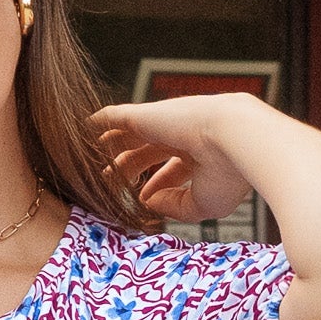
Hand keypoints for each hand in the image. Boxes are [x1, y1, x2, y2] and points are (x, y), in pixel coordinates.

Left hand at [89, 93, 255, 224]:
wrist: (236, 140)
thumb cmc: (228, 174)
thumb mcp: (201, 203)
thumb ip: (174, 205)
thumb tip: (148, 201)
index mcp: (202, 153)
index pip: (174, 168)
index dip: (158, 184)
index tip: (143, 198)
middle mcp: (184, 134)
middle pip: (148, 149)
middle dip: (130, 165)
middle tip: (109, 179)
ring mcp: (164, 122)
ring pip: (131, 133)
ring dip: (113, 145)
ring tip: (92, 157)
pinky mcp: (146, 115)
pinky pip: (115, 117)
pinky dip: (100, 122)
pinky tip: (83, 130)